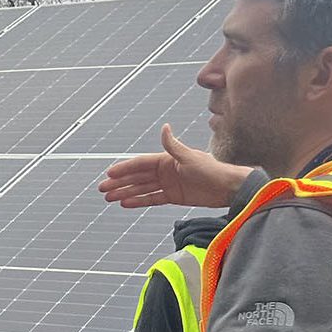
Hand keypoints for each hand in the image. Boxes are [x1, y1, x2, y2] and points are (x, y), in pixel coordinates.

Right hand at [99, 124, 252, 209]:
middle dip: (119, 183)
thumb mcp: (190, 157)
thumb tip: (164, 127)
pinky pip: (151, 199)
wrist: (229, 188)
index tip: (109, 173)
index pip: (140, 164)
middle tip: (102, 188)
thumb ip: (173, 146)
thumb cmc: (212, 170)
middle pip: (137, 177)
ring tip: (109, 198)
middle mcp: (165, 171)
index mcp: (167, 159)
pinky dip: (138, 201)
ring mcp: (168, 184)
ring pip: (141, 189)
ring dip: (125, 192)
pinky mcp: (173, 197)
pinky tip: (125, 203)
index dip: (124, 168)